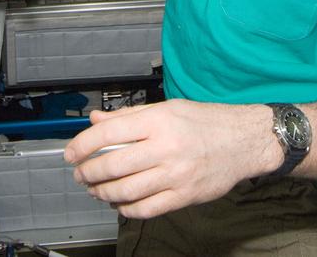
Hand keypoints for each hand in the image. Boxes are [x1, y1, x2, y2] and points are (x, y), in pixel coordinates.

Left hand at [63, 100, 278, 218]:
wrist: (244, 141)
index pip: (108, 133)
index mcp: (158, 121)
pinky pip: (146, 209)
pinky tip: (119, 202)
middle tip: (81, 174)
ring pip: (125, 190)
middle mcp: (166, 147)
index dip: (82, 145)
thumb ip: (129, 116)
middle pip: (112, 165)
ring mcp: (176, 174)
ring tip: (96, 189)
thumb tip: (96, 119)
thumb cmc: (206, 122)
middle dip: (88, 173)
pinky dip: (126, 208)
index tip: (71, 153)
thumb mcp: (167, 108)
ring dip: (102, 193)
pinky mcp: (184, 196)